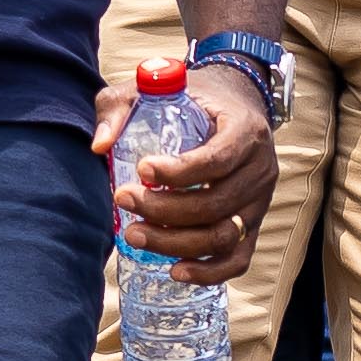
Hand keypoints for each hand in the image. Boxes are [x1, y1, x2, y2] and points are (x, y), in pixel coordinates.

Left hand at [99, 57, 277, 283]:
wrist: (237, 104)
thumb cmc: (195, 97)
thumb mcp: (157, 88)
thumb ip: (123, 106)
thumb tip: (99, 145)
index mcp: (245, 130)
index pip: (217, 160)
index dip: (179, 172)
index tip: (141, 169)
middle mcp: (260, 169)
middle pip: (215, 204)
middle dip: (164, 210)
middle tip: (124, 200)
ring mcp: (260, 202)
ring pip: (223, 236)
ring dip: (176, 242)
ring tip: (134, 235)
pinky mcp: (252, 225)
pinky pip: (237, 259)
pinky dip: (208, 271)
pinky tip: (174, 271)